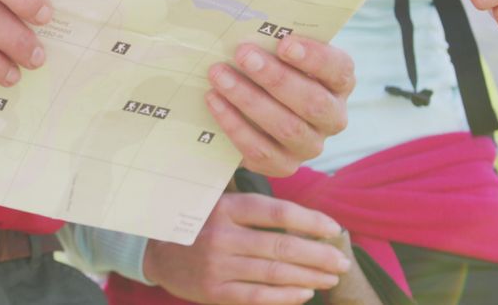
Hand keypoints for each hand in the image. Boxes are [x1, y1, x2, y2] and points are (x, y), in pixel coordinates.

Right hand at [143, 193, 349, 303]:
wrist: (154, 252)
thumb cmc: (198, 224)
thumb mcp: (218, 203)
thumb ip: (254, 208)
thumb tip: (305, 218)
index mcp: (225, 208)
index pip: (277, 212)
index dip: (310, 220)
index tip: (334, 228)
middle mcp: (221, 236)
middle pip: (281, 245)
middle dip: (318, 254)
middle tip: (342, 260)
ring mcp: (218, 266)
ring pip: (274, 273)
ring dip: (309, 276)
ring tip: (331, 277)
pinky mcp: (214, 292)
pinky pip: (258, 296)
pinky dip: (286, 296)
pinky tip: (305, 292)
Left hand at [206, 36, 352, 176]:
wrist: (255, 116)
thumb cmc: (271, 72)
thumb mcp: (280, 56)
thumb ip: (275, 43)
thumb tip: (249, 25)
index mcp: (339, 84)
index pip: (339, 70)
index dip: (314, 58)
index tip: (284, 43)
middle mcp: (332, 118)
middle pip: (311, 102)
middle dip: (274, 77)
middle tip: (243, 54)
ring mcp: (310, 146)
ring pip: (285, 126)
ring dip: (248, 99)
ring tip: (219, 76)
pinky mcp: (283, 165)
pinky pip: (260, 149)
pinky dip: (234, 124)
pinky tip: (214, 101)